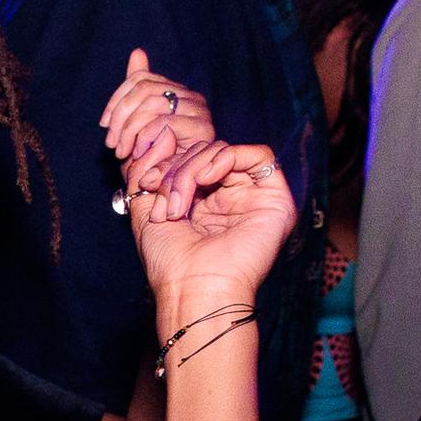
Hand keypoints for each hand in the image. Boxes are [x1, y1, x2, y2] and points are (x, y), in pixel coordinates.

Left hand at [101, 49, 216, 202]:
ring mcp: (199, 113)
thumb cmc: (151, 165)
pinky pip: (163, 122)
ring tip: (122, 153)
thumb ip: (135, 92)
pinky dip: (144, 139)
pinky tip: (138, 155)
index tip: (104, 125)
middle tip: (112, 144)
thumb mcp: (136, 128)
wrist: (168, 200)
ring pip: (151, 104)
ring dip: (130, 130)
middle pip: (144, 89)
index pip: (141, 79)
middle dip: (121, 117)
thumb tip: (137, 52)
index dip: (117, 100)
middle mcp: (192, 98)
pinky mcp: (202, 131)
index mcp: (177, 93)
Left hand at [129, 136, 294, 333]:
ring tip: (179, 204)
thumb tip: (164, 133)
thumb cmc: (170, 261)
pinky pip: (259, 155)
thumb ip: (149, 168)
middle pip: (204, 152)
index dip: (167, 161)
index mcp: (202, 201)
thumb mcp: (145, 207)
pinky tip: (206, 180)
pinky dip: (226, 158)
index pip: (188, 157)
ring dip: (193, 169)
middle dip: (176, 170)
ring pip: (224, 152)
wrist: (193, 287)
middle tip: (164, 204)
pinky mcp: (275, 198)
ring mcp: (252, 197)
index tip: (147, 181)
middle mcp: (229, 197)